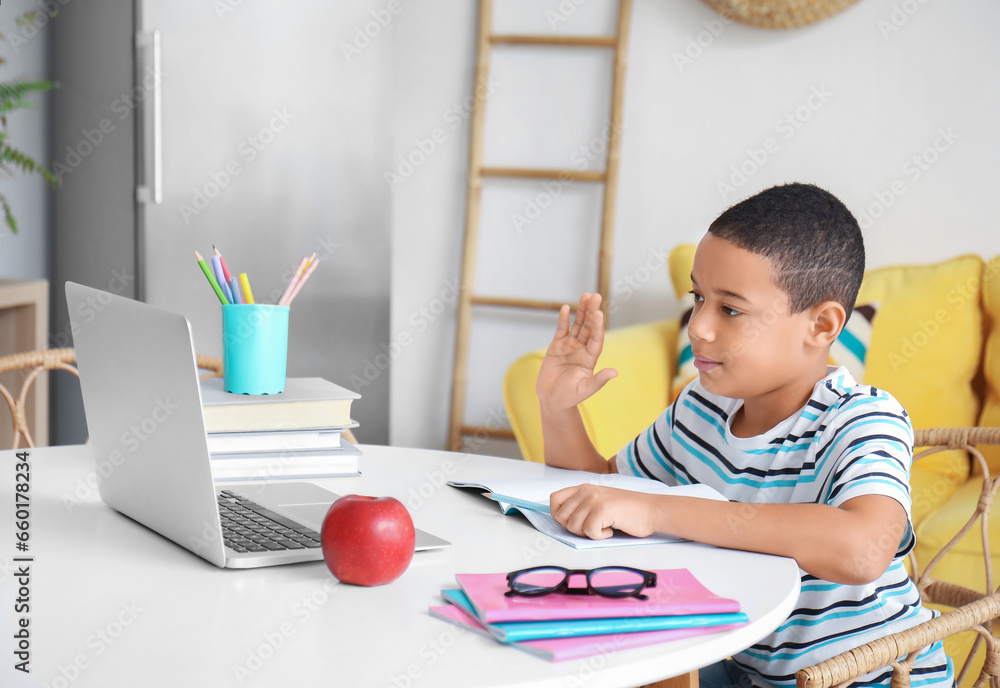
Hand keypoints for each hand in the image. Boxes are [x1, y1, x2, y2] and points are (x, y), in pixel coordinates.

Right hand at [536, 293, 617, 414]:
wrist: (553, 400)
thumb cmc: (570, 397)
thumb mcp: (586, 390)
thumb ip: (599, 381)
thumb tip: (615, 373)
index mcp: (590, 358)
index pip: (596, 338)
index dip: (597, 326)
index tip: (598, 313)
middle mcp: (582, 349)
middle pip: (588, 327)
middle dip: (592, 312)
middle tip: (596, 296)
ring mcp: (569, 346)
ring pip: (577, 325)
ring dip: (581, 311)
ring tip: (585, 295)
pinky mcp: (556, 346)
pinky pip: (561, 330)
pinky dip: (563, 319)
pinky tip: (565, 308)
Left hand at [549, 484, 656, 539]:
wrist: (652, 511)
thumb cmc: (628, 511)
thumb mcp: (599, 502)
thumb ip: (581, 506)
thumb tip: (561, 520)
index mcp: (584, 488)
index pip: (555, 499)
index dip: (559, 515)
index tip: (574, 523)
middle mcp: (586, 491)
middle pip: (561, 517)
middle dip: (574, 529)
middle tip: (592, 528)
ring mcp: (594, 499)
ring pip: (573, 526)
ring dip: (588, 533)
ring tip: (604, 527)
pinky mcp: (602, 509)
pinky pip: (589, 532)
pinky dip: (600, 537)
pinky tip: (611, 530)